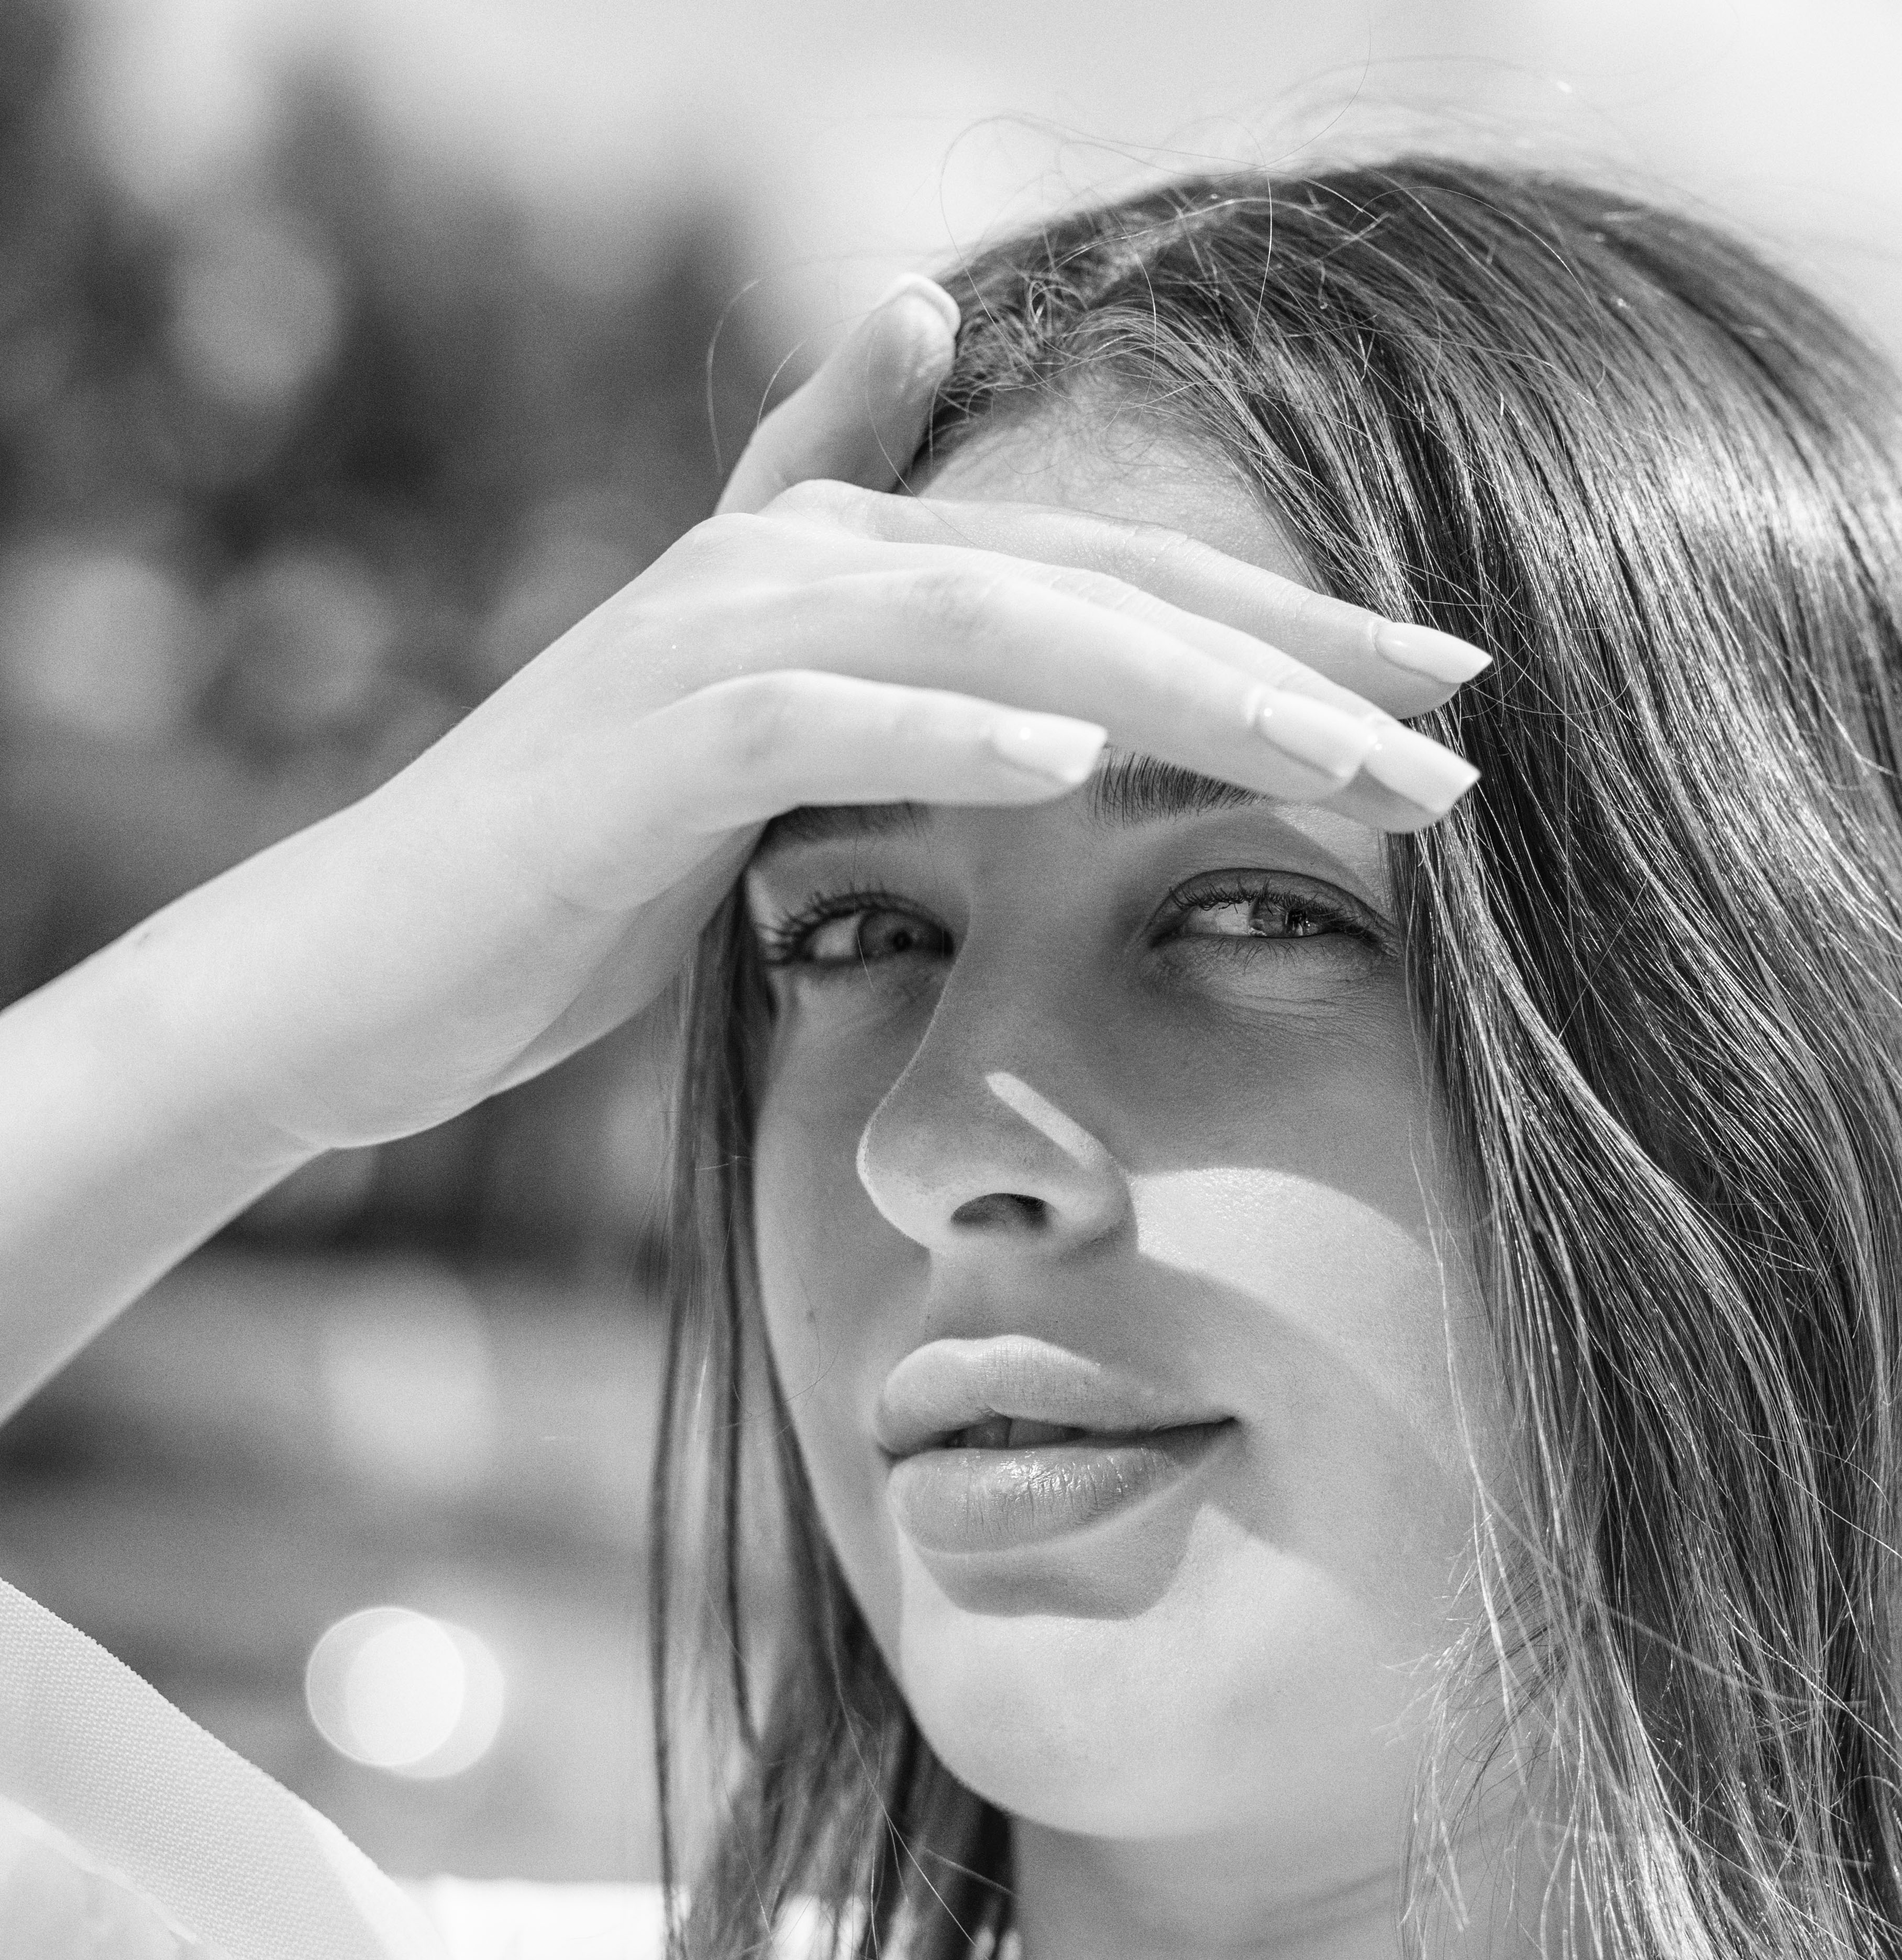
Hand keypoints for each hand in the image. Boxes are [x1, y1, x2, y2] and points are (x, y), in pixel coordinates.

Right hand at [152, 279, 1482, 1155]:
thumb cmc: (570, 890)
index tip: (1446, 693)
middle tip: (1462, 718)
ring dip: (1179, 683)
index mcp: (833, 571)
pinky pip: (813, 718)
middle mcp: (783, 566)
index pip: (1106, 581)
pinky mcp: (638, 750)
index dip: (1285, 623)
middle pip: (1086, 580)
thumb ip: (871, 677)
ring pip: (988, 625)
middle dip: (1287, 648)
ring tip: (1345, 748)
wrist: (366, 969)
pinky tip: (1075, 756)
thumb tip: (1024, 643)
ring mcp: (704, 645)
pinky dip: (944, 729)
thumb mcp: (742, 771)